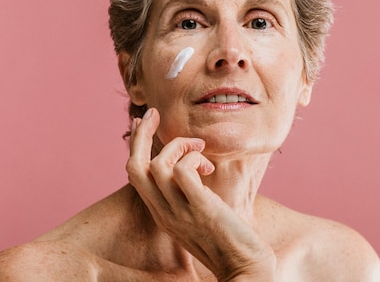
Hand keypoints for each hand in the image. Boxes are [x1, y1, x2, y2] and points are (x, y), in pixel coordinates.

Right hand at [126, 108, 276, 280]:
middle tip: (154, 114)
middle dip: (140, 135)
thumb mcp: (197, 217)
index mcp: (161, 213)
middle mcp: (163, 212)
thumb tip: (189, 170)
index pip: (135, 174)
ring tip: (200, 148)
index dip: (136, 146)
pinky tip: (209, 165)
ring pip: (157, 165)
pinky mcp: (200, 208)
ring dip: (179, 147)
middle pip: (135, 167)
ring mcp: (180, 212)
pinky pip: (183, 170)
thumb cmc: (228, 242)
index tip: (143, 124)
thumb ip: (187, 197)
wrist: (244, 269)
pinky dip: (194, 158)